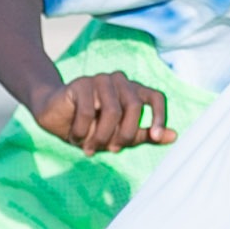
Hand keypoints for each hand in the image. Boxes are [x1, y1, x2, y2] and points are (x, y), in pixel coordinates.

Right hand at [30, 70, 175, 155]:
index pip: (155, 97)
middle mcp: (119, 81)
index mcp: (133, 91)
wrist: (55, 117)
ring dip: (100, 136)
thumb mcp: (119, 134)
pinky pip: (88, 112)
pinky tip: (75, 137)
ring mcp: (100, 79)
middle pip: (133, 106)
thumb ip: (145, 134)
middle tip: (112, 149)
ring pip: (112, 111)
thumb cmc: (90, 126)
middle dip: (124, 134)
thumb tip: (174, 136)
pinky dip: (82, 131)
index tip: (155, 136)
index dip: (159, 116)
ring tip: (90, 148)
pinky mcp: (80, 83)